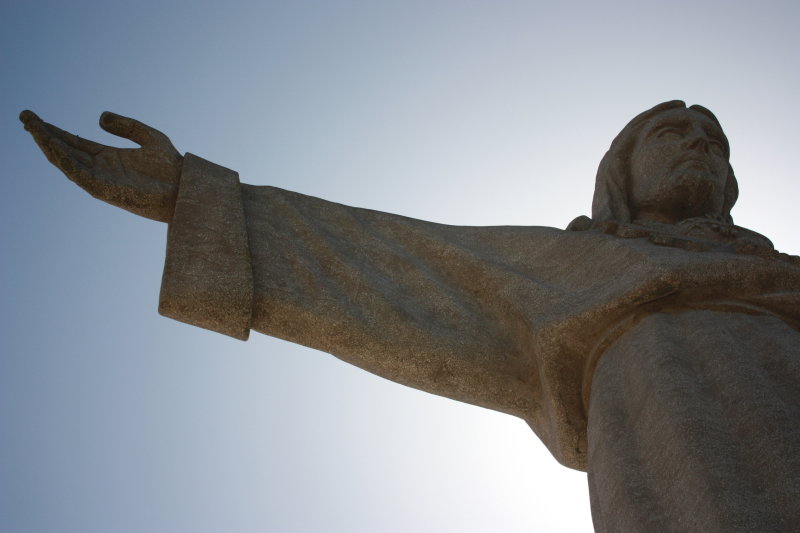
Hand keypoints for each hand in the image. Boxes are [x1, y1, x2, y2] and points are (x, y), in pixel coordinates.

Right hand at [20, 110, 182, 222]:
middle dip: (43, 135)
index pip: (75, 143)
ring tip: (32, 127)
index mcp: (109, 158)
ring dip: (48, 145)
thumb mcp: (150, 137)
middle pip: (65, 150)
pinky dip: (63, 160)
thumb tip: (99, 117)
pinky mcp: (104, 190)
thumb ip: (127, 126)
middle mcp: (101, 169)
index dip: (55, 131)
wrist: (185, 187)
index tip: (36, 118)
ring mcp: (101, 180)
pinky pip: (78, 174)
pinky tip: (51, 145)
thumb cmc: (171, 167)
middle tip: (24, 117)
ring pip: (66, 161)